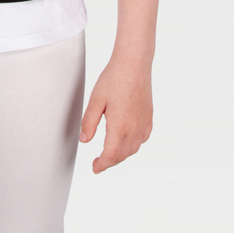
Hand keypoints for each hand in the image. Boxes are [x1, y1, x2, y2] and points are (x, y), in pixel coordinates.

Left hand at [79, 54, 152, 173]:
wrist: (134, 64)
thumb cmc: (114, 78)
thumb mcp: (95, 100)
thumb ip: (89, 122)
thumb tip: (84, 140)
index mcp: (119, 126)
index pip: (110, 155)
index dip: (102, 165)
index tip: (95, 168)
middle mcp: (134, 127)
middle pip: (122, 155)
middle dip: (110, 162)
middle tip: (98, 162)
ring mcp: (143, 122)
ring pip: (133, 148)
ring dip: (121, 155)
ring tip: (110, 152)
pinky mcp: (149, 116)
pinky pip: (143, 138)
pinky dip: (134, 145)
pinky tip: (127, 140)